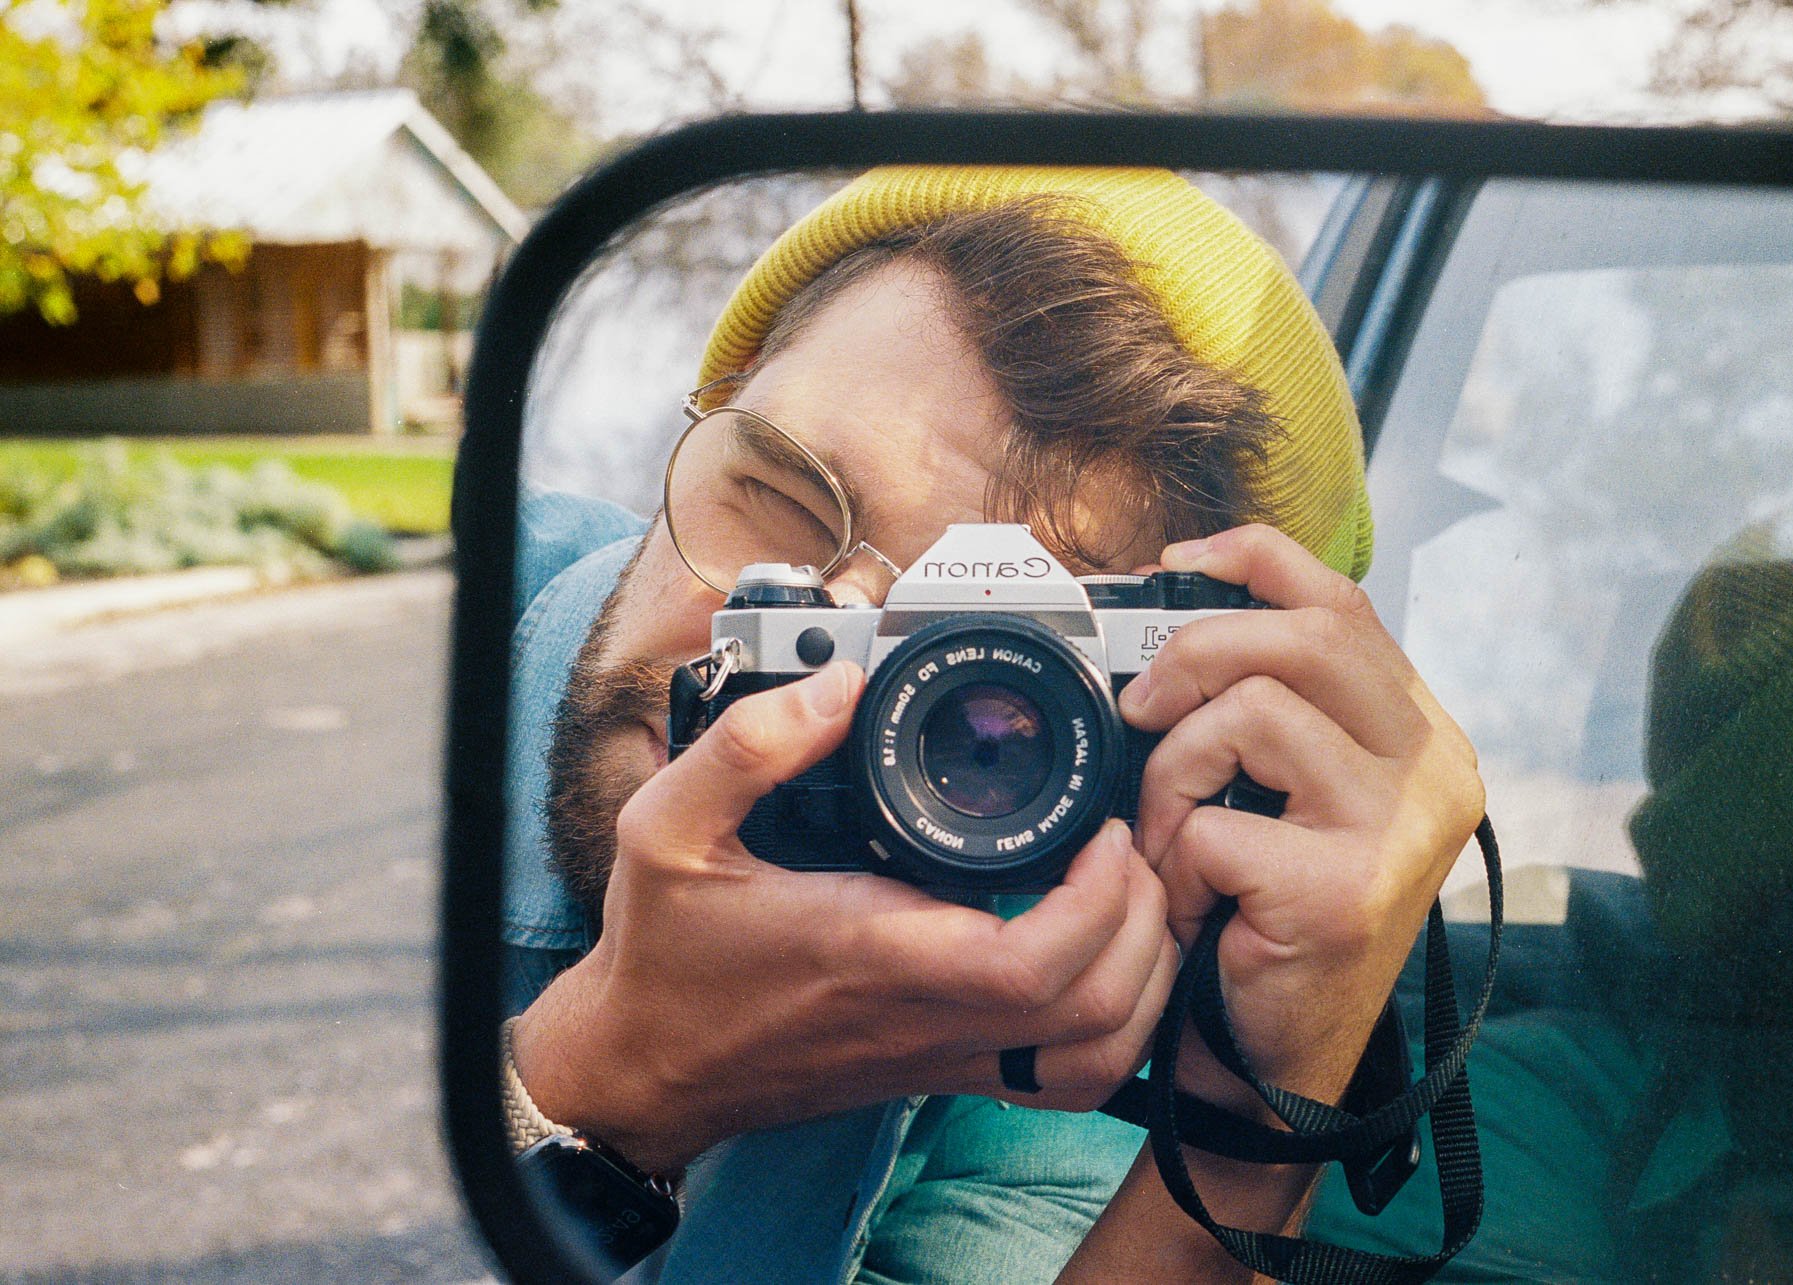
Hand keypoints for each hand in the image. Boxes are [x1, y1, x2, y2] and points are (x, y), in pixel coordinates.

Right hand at [512, 661, 1179, 1171]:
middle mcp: (926, 1016)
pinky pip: (1064, 1078)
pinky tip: (1105, 958)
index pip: (1031, 964)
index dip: (1099, 898)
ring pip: (1097, 1059)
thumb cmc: (664, 956)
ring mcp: (943, 1055)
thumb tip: (838, 684)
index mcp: (875, 953)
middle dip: (1145, 922)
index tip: (1101, 824)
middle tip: (1131, 840)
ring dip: (1145, 978)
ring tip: (1133, 893)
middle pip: (1097, 1014)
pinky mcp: (944, 1071)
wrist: (643, 1069)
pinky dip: (1114, 1026)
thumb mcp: (666, 829)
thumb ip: (746, 746)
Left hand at [1120, 524, 1484, 1107]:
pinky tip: (1193, 903)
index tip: (1179, 563)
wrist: (1275, 1063)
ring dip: (1174, 774)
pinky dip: (1176, 856)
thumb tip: (1166, 613)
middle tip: (1142, 710)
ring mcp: (1400, 828)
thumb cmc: (1264, 916)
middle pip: (1303, 636)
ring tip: (1174, 839)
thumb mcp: (1283, 794)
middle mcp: (1435, 768)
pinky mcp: (1346, 890)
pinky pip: (1215, 821)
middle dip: (1194, 654)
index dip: (1254, 559)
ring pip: (1251, 713)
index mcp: (1420, 732)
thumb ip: (1268, 707)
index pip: (1343, 601)